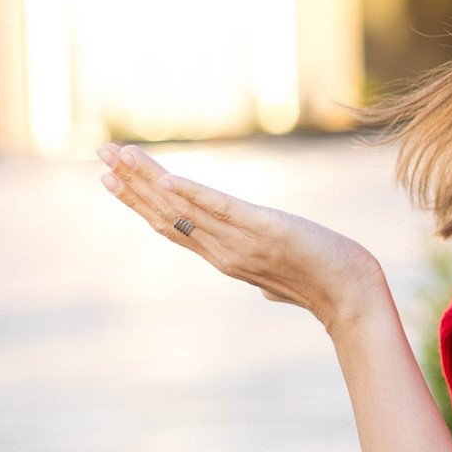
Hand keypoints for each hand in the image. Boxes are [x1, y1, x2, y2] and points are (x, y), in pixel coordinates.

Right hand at [94, 142, 384, 330]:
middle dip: (130, 184)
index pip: (172, 226)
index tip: (112, 180)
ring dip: (149, 180)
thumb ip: (267, 273)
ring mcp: (241, 242)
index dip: (139, 203)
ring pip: (184, 208)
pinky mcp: (266, 230)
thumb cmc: (325, 284)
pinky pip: (222, 210)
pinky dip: (193, 195)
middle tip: (100, 155)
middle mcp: (223, 251)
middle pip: (166, 214)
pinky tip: (169, 178)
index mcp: (224, 257)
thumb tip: (266, 288)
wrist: (352, 297)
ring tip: (121, 155)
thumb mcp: (284, 278)